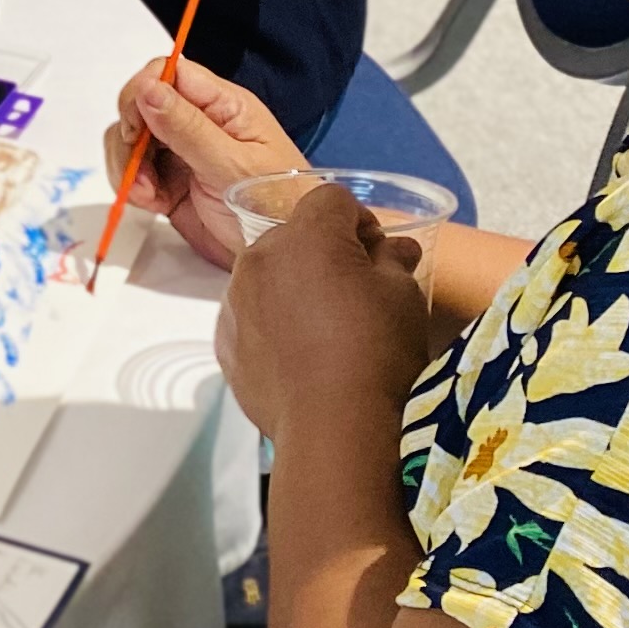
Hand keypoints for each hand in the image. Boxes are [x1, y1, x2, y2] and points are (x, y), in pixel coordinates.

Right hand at [104, 53, 307, 270]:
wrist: (286, 254)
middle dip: (130, 137)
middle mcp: (198, 123)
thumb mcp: (234, 166)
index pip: (168, 73)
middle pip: (140, 105)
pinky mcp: (169, 182)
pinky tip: (153, 203)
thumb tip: (147, 88)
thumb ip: (188, 128)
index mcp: (222, 106)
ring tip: (150, 194)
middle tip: (141, 169)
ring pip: (130, 139)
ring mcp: (181, 152)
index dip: (142, 93)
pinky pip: (133, 171)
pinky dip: (132, 187)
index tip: (135, 128)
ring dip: (128, 166)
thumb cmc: (279, 207)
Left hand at [216, 180, 436, 444]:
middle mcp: (259, 257)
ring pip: (267, 275)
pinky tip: (300, 355)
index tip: (376, 253)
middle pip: (294, 235)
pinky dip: (272, 323)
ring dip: (293, 286)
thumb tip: (393, 247)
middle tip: (354, 291)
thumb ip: (393, 259)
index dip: (359, 221)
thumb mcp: (403, 297)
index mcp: (306, 236)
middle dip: (323, 252)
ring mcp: (235, 299)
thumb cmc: (377, 352)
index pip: (331, 200)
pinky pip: (251, 315)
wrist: (334, 427)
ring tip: (325, 329)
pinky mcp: (225, 340)